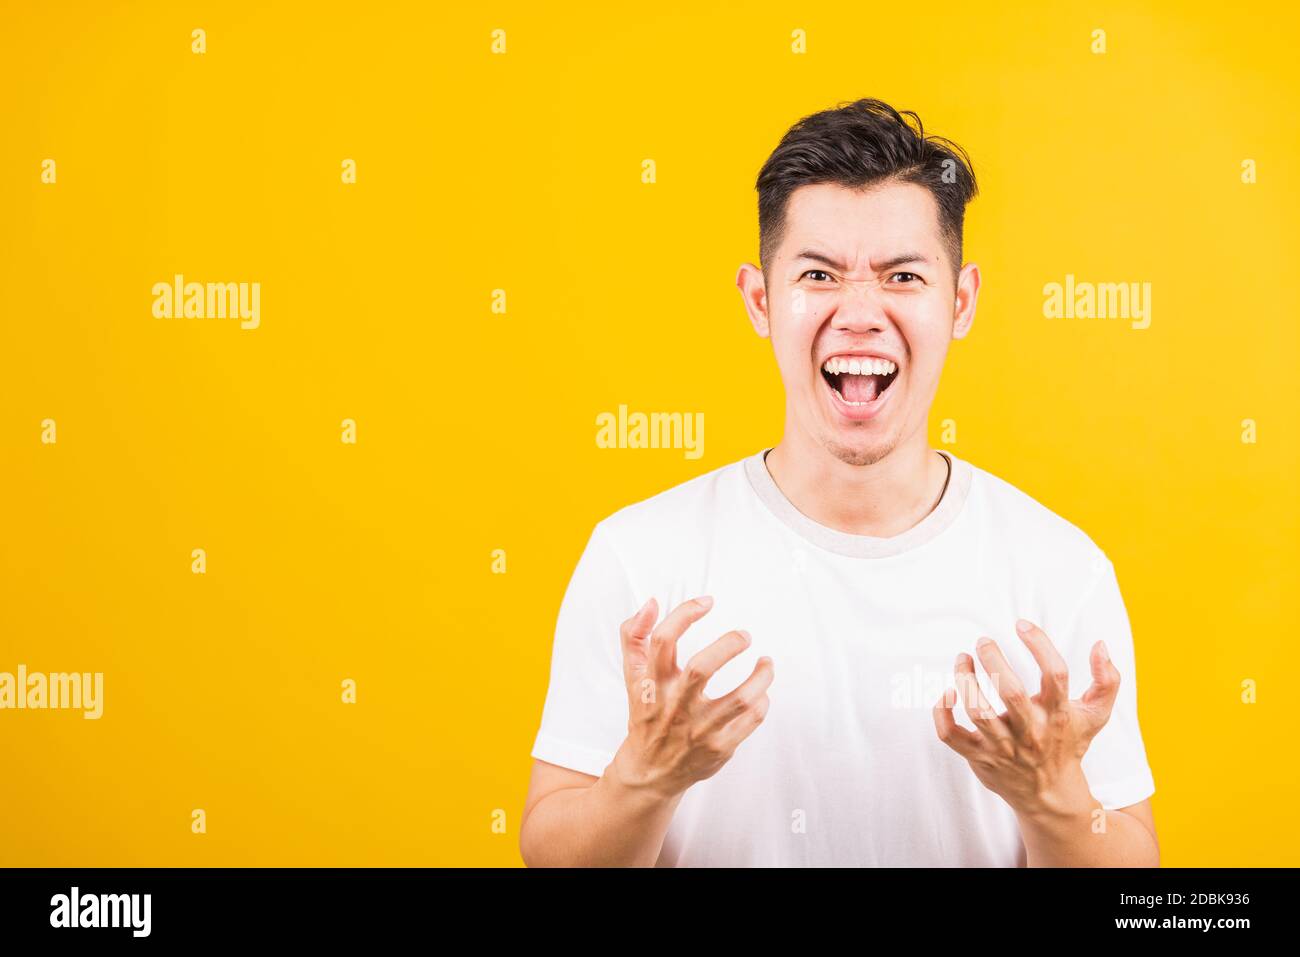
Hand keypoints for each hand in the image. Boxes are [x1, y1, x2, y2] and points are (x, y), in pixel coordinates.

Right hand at [609, 595, 773, 799]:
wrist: (650, 770)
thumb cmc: (646, 714)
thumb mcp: (633, 676)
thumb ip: (635, 636)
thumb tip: (651, 603)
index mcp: (652, 684)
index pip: (663, 640)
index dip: (685, 614)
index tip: (707, 602)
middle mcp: (674, 705)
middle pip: (701, 668)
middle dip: (728, 645)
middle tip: (745, 636)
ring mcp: (698, 729)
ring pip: (739, 699)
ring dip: (760, 677)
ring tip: (766, 663)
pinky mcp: (718, 748)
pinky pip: (750, 721)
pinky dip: (761, 701)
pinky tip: (761, 692)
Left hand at [932, 619, 1119, 817]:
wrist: (1050, 796)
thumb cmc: (1068, 744)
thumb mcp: (1095, 715)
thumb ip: (1107, 681)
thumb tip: (1100, 645)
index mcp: (1059, 715)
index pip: (1056, 674)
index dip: (1040, 645)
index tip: (1021, 624)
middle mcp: (1031, 731)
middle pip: (1010, 691)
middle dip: (993, 660)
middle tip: (983, 641)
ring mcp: (1003, 746)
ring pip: (977, 711)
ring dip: (965, 680)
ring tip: (962, 659)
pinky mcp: (979, 756)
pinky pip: (951, 735)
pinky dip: (942, 714)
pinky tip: (947, 693)